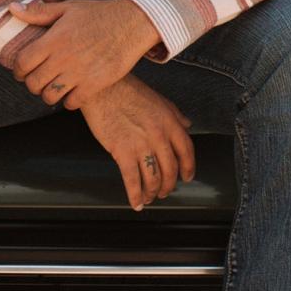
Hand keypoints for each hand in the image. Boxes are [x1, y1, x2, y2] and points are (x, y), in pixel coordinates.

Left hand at [10, 0, 161, 108]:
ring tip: (53, 86)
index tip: (22, 70)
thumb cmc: (99, 14)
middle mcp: (64, 58)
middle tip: (38, 78)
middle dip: (32, 83)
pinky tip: (71, 91)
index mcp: (54, 39)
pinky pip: (71, 103)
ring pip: (50, 96)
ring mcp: (79, 73)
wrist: (132, 23)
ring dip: (48, 94)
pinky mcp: (95, 84)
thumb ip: (39, 12)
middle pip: (33, 83)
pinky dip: (68, 100)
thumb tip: (12, 9)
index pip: (23, 63)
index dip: (18, 70)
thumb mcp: (68, 8)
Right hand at [80, 76, 194, 210]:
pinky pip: (132, 181)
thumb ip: (175, 114)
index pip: (186, 150)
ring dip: (152, 193)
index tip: (187, 177)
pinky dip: (135, 196)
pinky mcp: (122, 152)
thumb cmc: (127, 90)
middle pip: (170, 170)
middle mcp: (159, 135)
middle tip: (164, 192)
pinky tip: (136, 203)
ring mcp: (141, 144)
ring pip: (153, 178)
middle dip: (168, 185)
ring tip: (149, 197)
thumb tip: (187, 125)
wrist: (102, 87)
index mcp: (169, 121)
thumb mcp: (157, 98)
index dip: (188, 167)